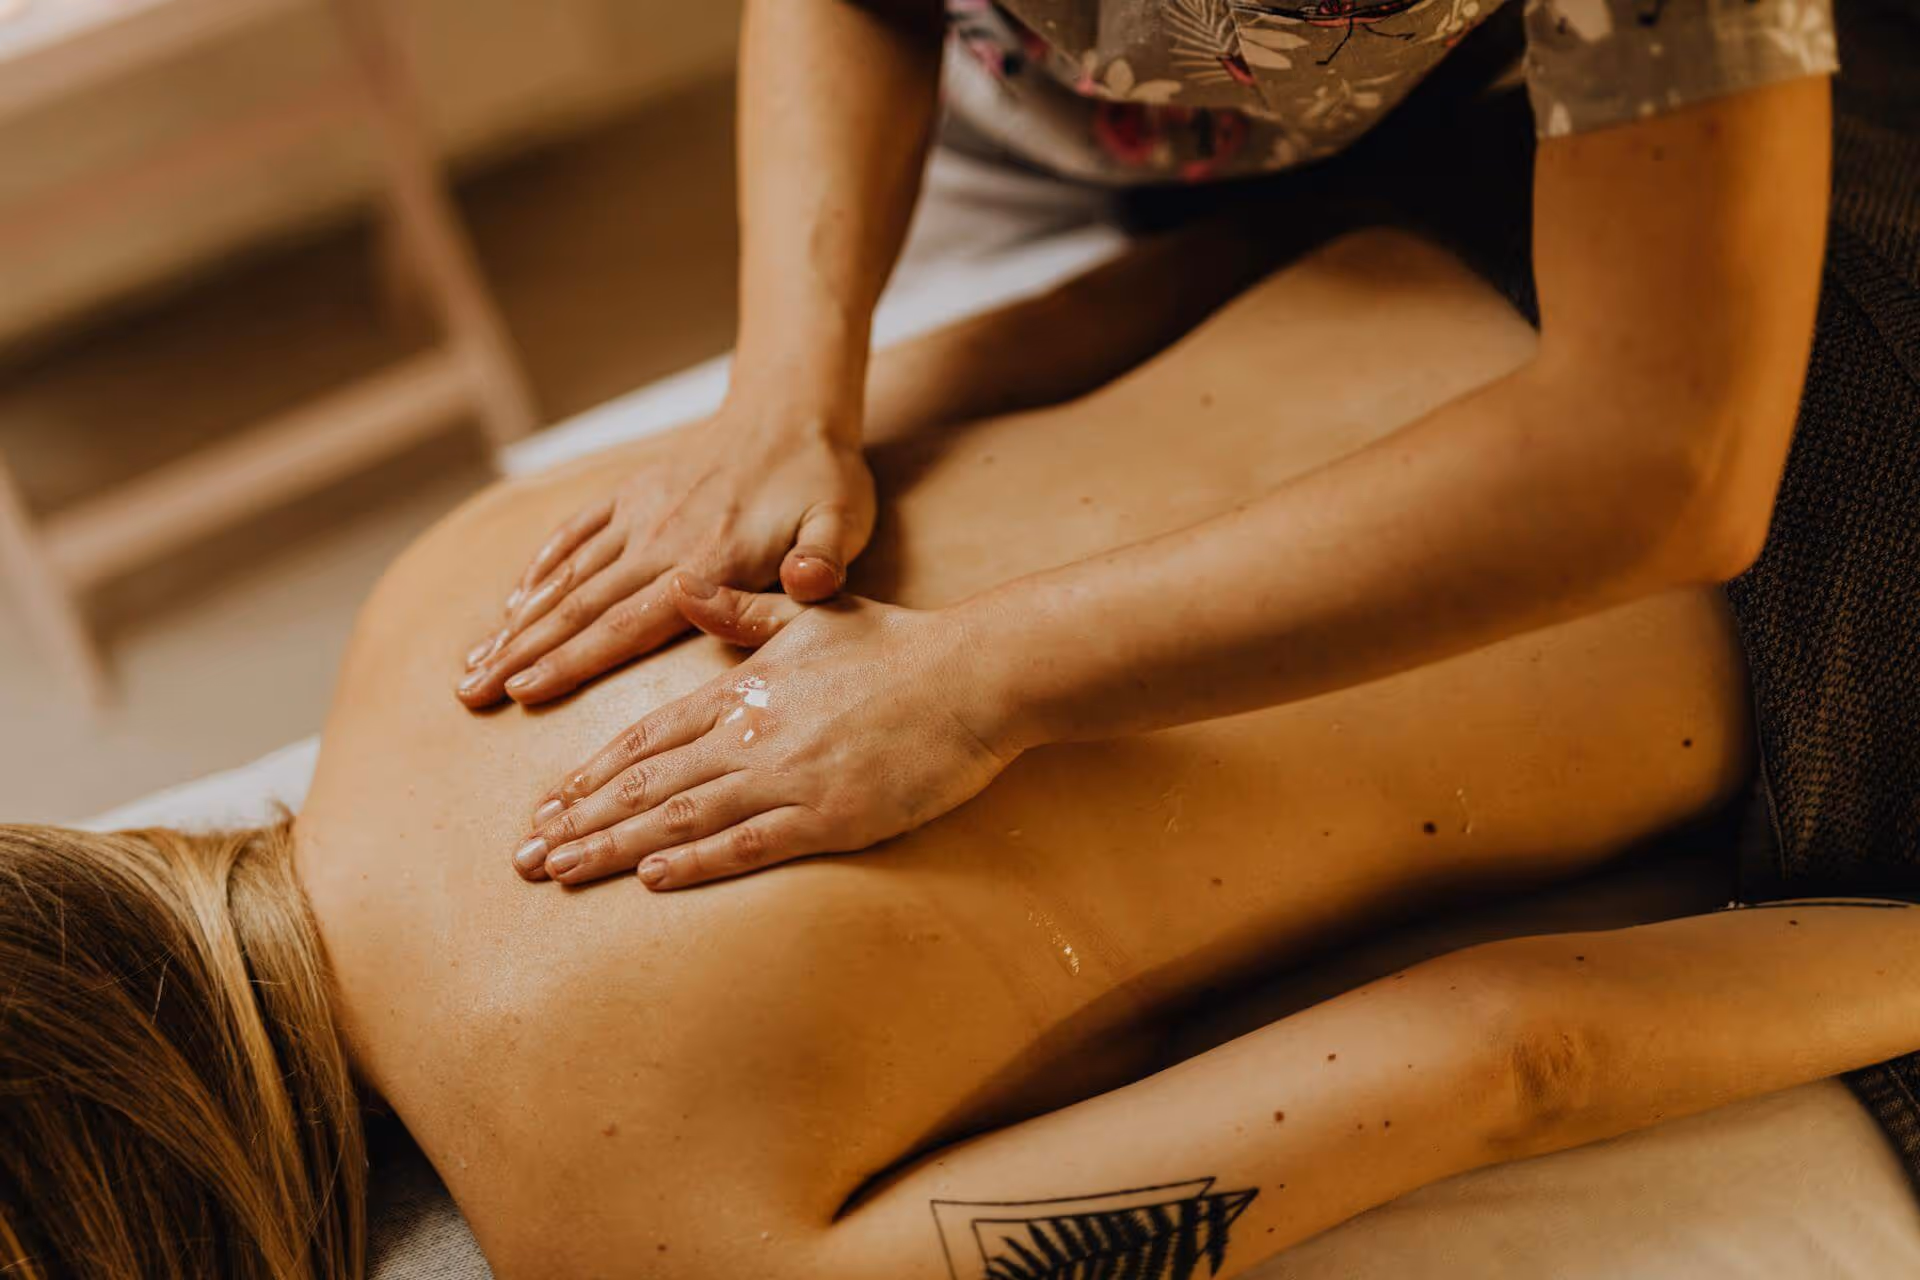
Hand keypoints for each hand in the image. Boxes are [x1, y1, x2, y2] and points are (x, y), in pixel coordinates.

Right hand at [456, 400, 875, 706]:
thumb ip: (823, 560)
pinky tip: (513, 600)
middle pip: (577, 608)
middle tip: (466, 693)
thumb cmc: (822, 478)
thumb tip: (809, 583)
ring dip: (517, 620)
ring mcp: (640, 513)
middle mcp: (660, 539)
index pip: (625, 624)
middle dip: (520, 653)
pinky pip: (576, 533)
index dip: (571, 661)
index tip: (520, 692)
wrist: (793, 407)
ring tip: (471, 660)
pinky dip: (541, 567)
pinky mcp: (634, 493)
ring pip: (566, 575)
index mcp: (707, 562)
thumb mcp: (841, 522)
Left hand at [511, 575, 1017, 888]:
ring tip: (563, 871)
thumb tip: (681, 584)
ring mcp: (789, 777)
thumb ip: (739, 610)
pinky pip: (749, 844)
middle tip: (526, 857)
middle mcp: (752, 735)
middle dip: (582, 821)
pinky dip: (696, 862)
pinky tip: (651, 878)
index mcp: (744, 690)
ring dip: (616, 847)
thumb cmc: (896, 646)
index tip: (548, 802)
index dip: (594, 773)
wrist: (972, 677)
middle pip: (648, 784)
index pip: (649, 737)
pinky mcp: (829, 817)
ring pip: (683, 818)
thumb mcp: (809, 616)